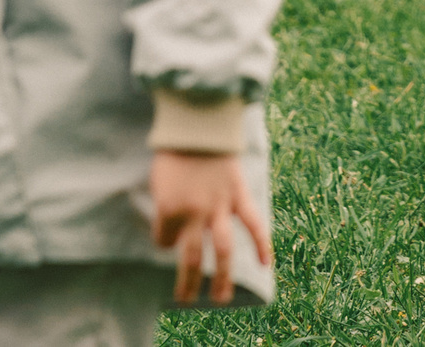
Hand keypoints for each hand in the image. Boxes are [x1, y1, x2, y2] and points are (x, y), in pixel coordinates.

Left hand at [151, 149, 273, 305]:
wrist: (199, 122)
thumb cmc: (174, 150)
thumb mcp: (159, 181)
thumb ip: (167, 208)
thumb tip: (173, 230)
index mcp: (169, 210)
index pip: (164, 241)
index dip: (164, 242)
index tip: (167, 241)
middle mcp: (194, 214)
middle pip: (190, 258)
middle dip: (187, 284)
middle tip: (185, 301)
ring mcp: (219, 206)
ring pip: (222, 250)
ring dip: (222, 277)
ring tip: (221, 299)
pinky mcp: (238, 195)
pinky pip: (252, 223)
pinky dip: (261, 243)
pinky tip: (265, 264)